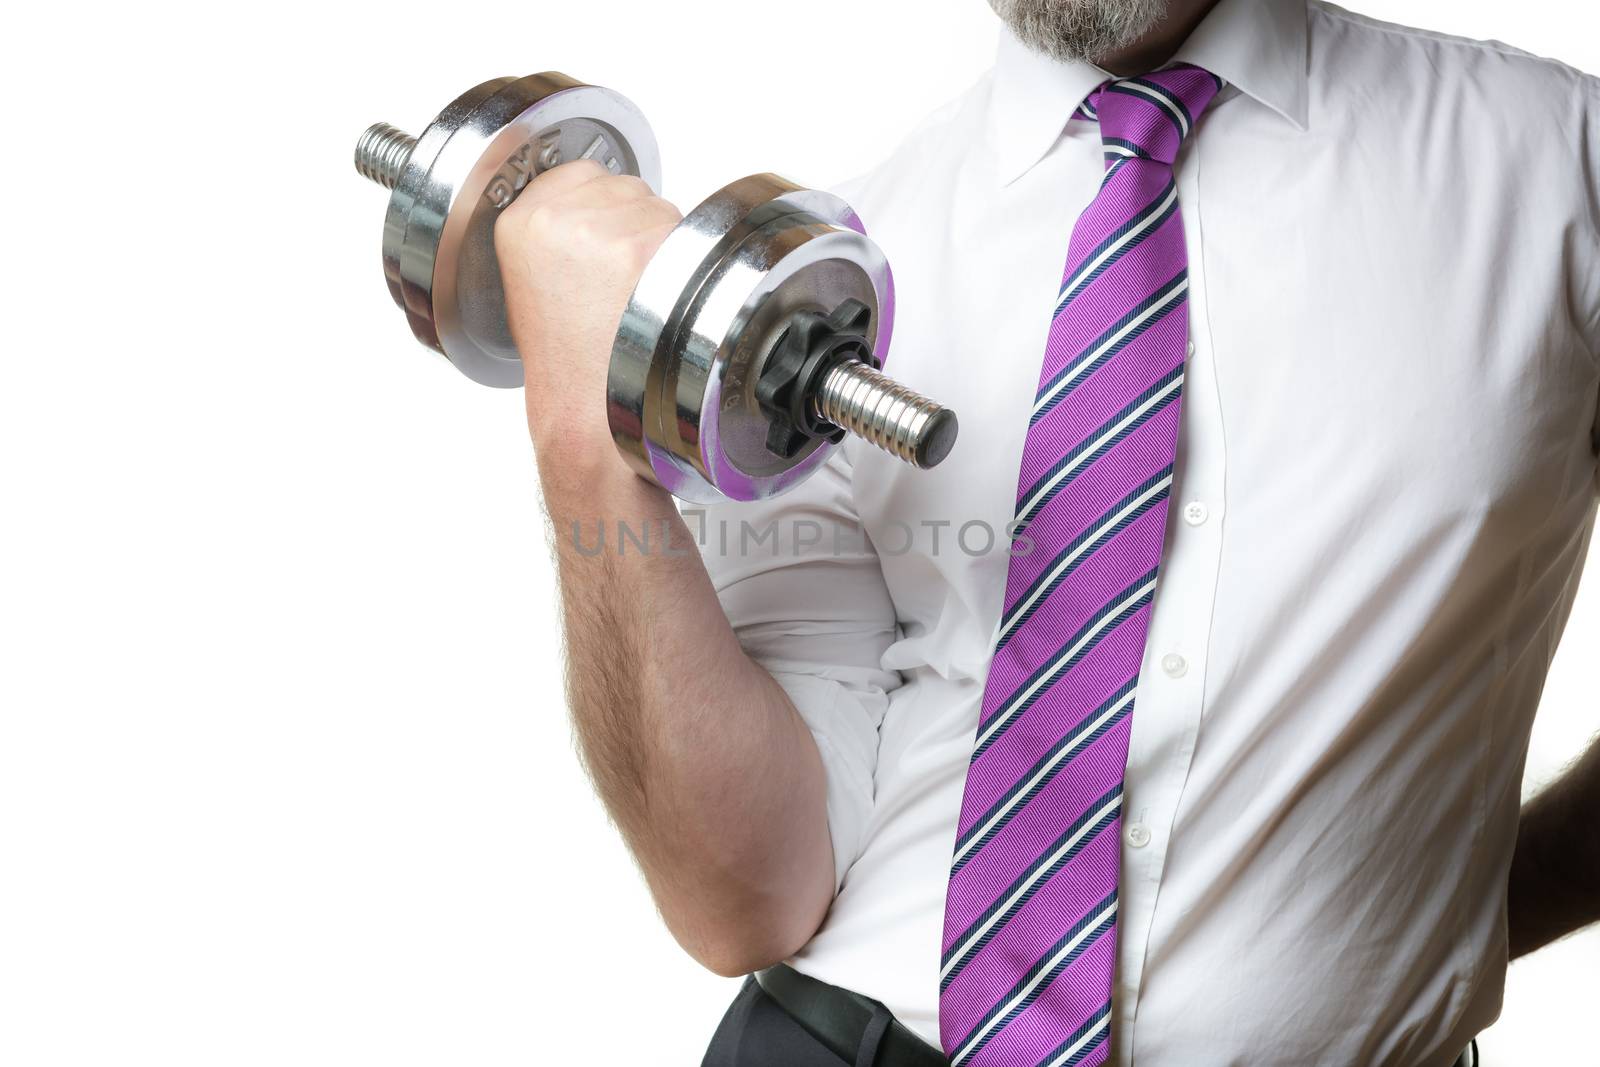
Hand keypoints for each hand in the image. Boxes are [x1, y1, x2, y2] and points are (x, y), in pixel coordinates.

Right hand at [493, 160, 681, 472]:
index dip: (600, 206)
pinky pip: (683, 232)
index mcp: (521, 220)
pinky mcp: (646, 247)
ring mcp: (604, 230)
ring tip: (636, 293)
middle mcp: (557, 217)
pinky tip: (657, 297)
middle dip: (632, 224)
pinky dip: (681, 262)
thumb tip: (598, 203)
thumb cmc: (564, 355)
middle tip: (619, 279)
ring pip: (657, 207)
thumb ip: (555, 228)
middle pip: (623, 187)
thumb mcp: (529, 279)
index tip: (601, 238)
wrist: (585, 404)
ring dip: (660, 243)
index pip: (579, 174)